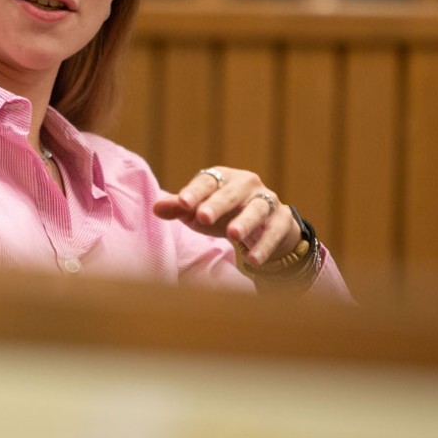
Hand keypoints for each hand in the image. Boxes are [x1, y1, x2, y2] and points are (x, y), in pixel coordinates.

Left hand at [152, 166, 301, 266]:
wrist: (265, 226)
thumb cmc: (224, 214)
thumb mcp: (200, 211)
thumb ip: (179, 208)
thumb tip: (155, 207)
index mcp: (223, 178)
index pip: (207, 181)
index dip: (194, 191)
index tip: (182, 203)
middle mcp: (246, 184)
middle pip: (231, 193)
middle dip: (217, 204)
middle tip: (203, 217)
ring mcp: (267, 200)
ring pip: (257, 209)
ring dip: (245, 221)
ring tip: (233, 235)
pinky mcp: (282, 219)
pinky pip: (274, 231)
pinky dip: (264, 245)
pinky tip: (252, 259)